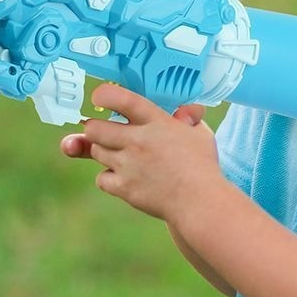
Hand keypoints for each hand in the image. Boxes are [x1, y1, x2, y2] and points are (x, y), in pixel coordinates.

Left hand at [60, 85, 221, 223]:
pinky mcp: (124, 188)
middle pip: (94, 128)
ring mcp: (128, 165)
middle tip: (104, 130)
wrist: (200, 202)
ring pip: (95, 151)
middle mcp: (137, 140)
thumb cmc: (202, 165)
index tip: (99, 97)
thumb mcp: (200, 133)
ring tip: (120, 153)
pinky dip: (108, 178)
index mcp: (156, 122)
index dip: (104, 95)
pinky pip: (101, 178)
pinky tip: (124, 176)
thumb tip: (184, 110)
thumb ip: (188, 117)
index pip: (121, 99)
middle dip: (94, 128)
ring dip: (102, 150)